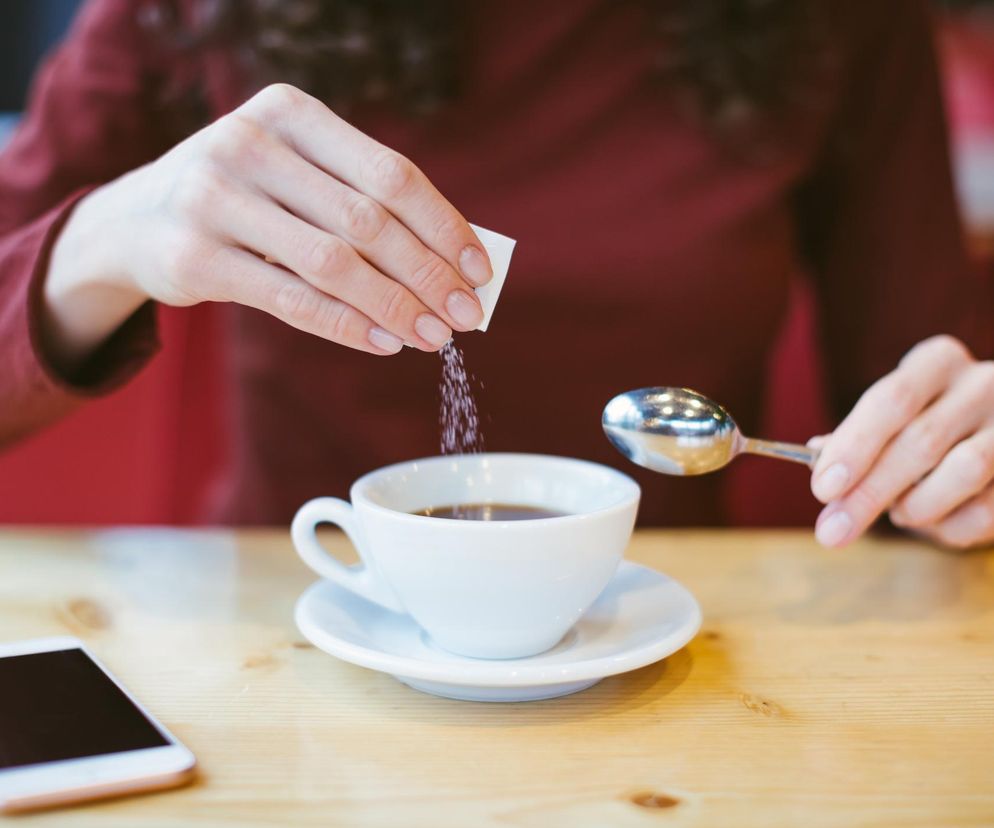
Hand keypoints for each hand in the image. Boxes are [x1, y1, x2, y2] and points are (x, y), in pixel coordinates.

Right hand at [44, 83, 491, 365]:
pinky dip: (347, 326)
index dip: (444, 226)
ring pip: (333, 264)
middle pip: (368, 220)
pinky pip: (291, 301)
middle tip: (466, 316)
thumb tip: (453, 260)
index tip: (479, 271)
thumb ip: (361, 201)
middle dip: (428, 275)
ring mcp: (214, 199)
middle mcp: (249, 144)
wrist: (135, 219)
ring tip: (432, 337)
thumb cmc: (246, 197)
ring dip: (395, 307)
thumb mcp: (296, 173)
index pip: (391, 173)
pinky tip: (384, 343)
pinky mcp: (194, 258)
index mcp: (290, 112)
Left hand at [810, 335, 993, 548]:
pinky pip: (988, 508)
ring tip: (899, 515)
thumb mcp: (893, 420)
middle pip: (922, 441)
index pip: (892, 399)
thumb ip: (857, 437)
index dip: (854, 445)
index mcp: (936, 363)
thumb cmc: (928, 428)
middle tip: (832, 530)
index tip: (822, 488)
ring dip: (918, 506)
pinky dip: (950, 526)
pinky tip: (935, 523)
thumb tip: (816, 456)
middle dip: (870, 492)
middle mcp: (981, 385)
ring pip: (965, 470)